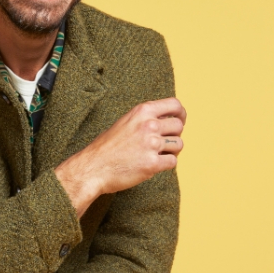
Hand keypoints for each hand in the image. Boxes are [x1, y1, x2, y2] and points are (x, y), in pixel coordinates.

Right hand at [54, 97, 185, 216]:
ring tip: (156, 154)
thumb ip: (145, 119)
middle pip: (179, 126)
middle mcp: (149, 125)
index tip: (180, 121)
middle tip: (164, 143)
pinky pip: (173, 161)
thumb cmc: (106, 147)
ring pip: (179, 144)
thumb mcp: (125, 122)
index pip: (174, 105)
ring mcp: (151, 144)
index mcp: (142, 111)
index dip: (181, 114)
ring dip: (171, 150)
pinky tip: (153, 164)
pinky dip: (166, 164)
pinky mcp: (153, 164)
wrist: (93, 168)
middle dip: (174, 135)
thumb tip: (167, 119)